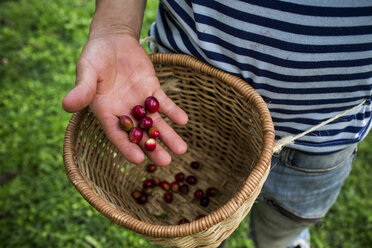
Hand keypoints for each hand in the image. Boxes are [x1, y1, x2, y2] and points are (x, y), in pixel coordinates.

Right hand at [62, 34, 187, 165]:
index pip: (117, 134)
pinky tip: (183, 120)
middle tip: (166, 163)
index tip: (139, 160)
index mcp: (106, 112)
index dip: (127, 147)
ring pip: (155, 123)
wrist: (112, 40)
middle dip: (153, 148)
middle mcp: (124, 112)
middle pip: (140, 134)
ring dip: (168, 135)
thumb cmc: (94, 56)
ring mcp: (140, 102)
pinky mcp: (152, 90)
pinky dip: (173, 111)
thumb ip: (82, 89)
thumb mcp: (86, 70)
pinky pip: (164, 103)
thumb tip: (66, 105)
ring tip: (181, 150)